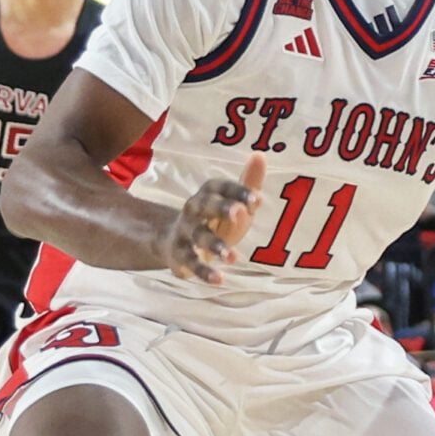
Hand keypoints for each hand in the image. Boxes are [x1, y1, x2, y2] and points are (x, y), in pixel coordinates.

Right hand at [166, 154, 266, 284]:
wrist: (174, 242)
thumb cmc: (215, 220)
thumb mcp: (234, 203)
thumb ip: (248, 183)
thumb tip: (260, 156)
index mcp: (209, 194)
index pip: (221, 188)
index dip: (238, 192)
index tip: (258, 200)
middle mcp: (194, 209)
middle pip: (205, 205)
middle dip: (222, 208)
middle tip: (241, 214)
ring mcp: (185, 232)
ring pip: (198, 236)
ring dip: (215, 245)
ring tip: (233, 258)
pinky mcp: (179, 254)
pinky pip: (190, 262)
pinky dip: (203, 271)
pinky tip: (220, 279)